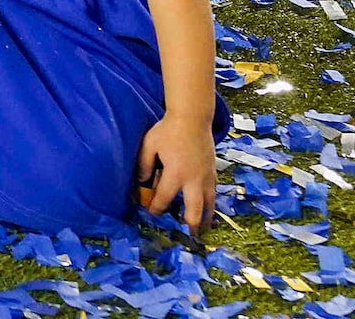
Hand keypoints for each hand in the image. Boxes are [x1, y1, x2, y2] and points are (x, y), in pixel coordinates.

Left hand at [135, 113, 216, 230]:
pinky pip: (213, 194)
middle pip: (194, 210)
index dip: (156, 208)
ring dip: (205, 219)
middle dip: (191, 225)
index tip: (152, 213)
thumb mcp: (149, 145)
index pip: (164, 198)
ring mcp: (206, 177)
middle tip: (188, 236)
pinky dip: (210, 205)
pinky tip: (208, 209)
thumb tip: (140, 183)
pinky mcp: (214, 172)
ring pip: (209, 205)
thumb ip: (143, 165)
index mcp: (176, 174)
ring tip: (201, 230)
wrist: (192, 118)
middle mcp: (194, 180)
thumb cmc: (168, 130)